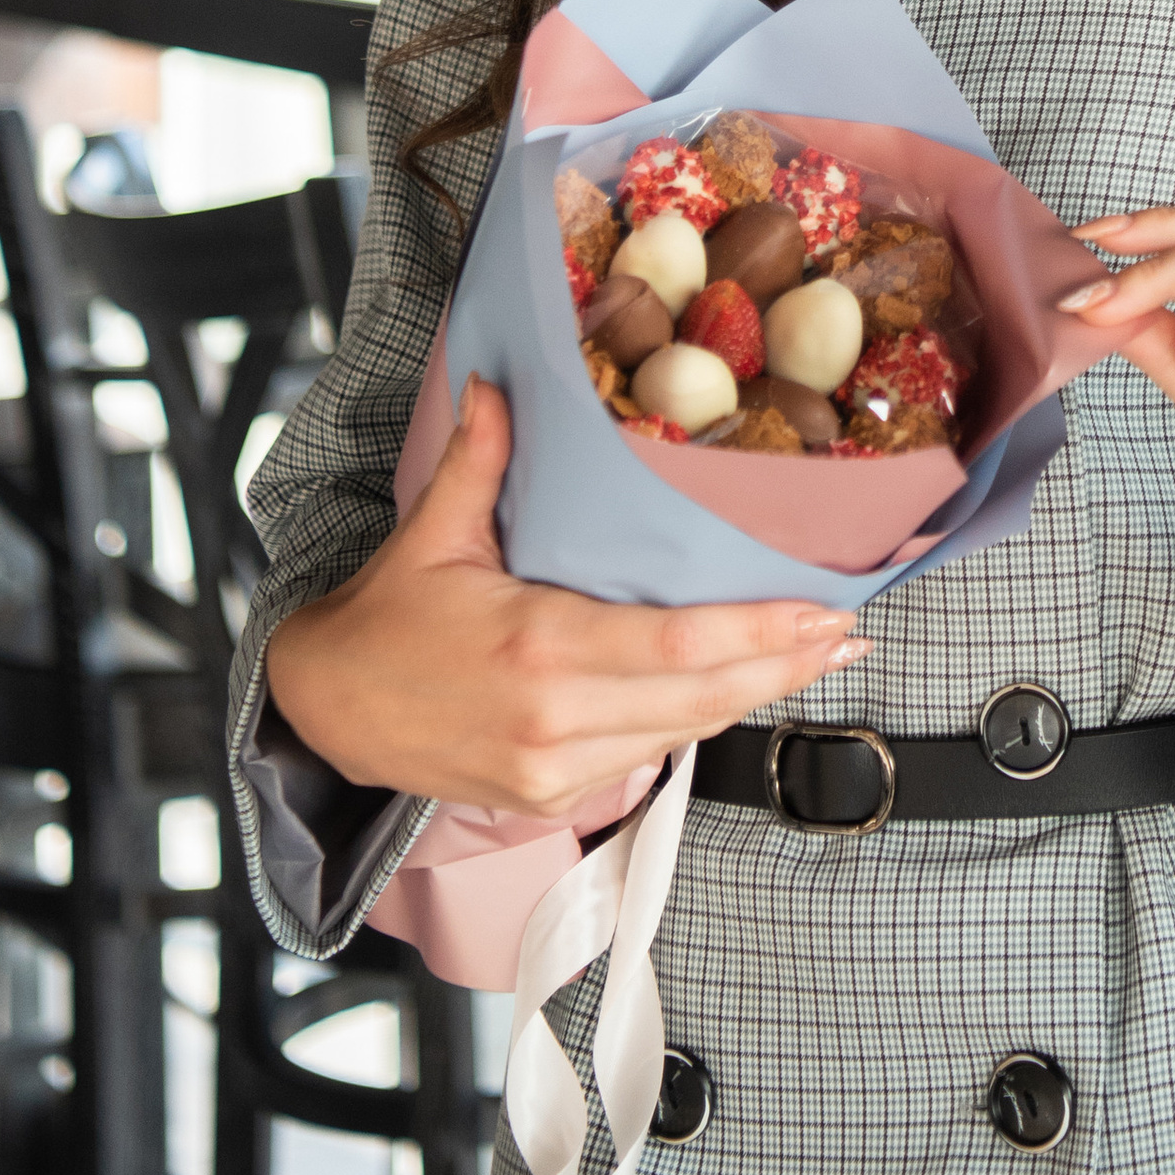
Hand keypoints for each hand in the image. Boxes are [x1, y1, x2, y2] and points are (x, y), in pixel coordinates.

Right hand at [264, 374, 871, 817]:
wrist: (325, 715)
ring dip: (752, 697)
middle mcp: (553, 721)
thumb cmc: (385, 618)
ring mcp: (553, 770)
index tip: (823, 614)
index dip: (760, 637)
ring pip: (682, 735)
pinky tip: (736, 690)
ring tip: (815, 655)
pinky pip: (644, 757)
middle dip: (783, 666)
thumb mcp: (431, 530)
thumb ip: (480, 455)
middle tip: (849, 632)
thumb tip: (497, 376)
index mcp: (535, 648)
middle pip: (701, 701)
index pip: (677, 648)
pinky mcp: (549, 797)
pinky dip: (694, 722)